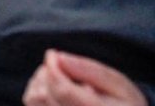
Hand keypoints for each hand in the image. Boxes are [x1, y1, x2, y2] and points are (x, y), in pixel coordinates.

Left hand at [24, 50, 146, 105]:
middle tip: (61, 66)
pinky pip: (32, 104)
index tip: (53, 54)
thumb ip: (90, 70)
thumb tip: (58, 57)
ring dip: (40, 82)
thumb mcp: (119, 85)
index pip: (64, 92)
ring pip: (34, 100)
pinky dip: (36, 92)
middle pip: (45, 96)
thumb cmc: (123, 104)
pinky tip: (52, 91)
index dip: (53, 69)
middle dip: (47, 73)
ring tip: (59, 78)